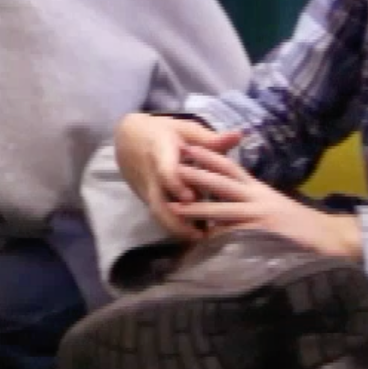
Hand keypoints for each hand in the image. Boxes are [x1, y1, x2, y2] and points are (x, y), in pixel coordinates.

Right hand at [112, 113, 245, 241]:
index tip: (191, 197)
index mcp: (160, 153)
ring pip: (158, 214)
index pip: (164, 171)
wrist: (128, 139)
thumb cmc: (162, 132)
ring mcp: (146, 190)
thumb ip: (211, 139)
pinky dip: (175, 225)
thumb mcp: (185, 129)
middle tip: (200, 235)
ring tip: (202, 239)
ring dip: (177, 229)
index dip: (175, 184)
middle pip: (158, 203)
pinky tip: (195, 233)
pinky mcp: (146, 199)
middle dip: (176, 222)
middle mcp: (150, 175)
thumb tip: (239, 135)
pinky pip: (160, 214)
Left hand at [171, 145, 362, 258]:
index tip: (189, 147)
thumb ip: (251, 201)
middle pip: (222, 182)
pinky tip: (201, 241)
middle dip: (196, 174)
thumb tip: (227, 201)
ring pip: (223, 209)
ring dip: (198, 209)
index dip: (210, 156)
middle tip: (172, 168)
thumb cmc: (299, 224)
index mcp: (259, 189)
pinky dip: (218, 238)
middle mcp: (258, 198)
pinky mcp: (263, 236)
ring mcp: (260, 217)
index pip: (232, 167)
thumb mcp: (272, 205)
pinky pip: (235, 236)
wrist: (330, 237)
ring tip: (174, 208)